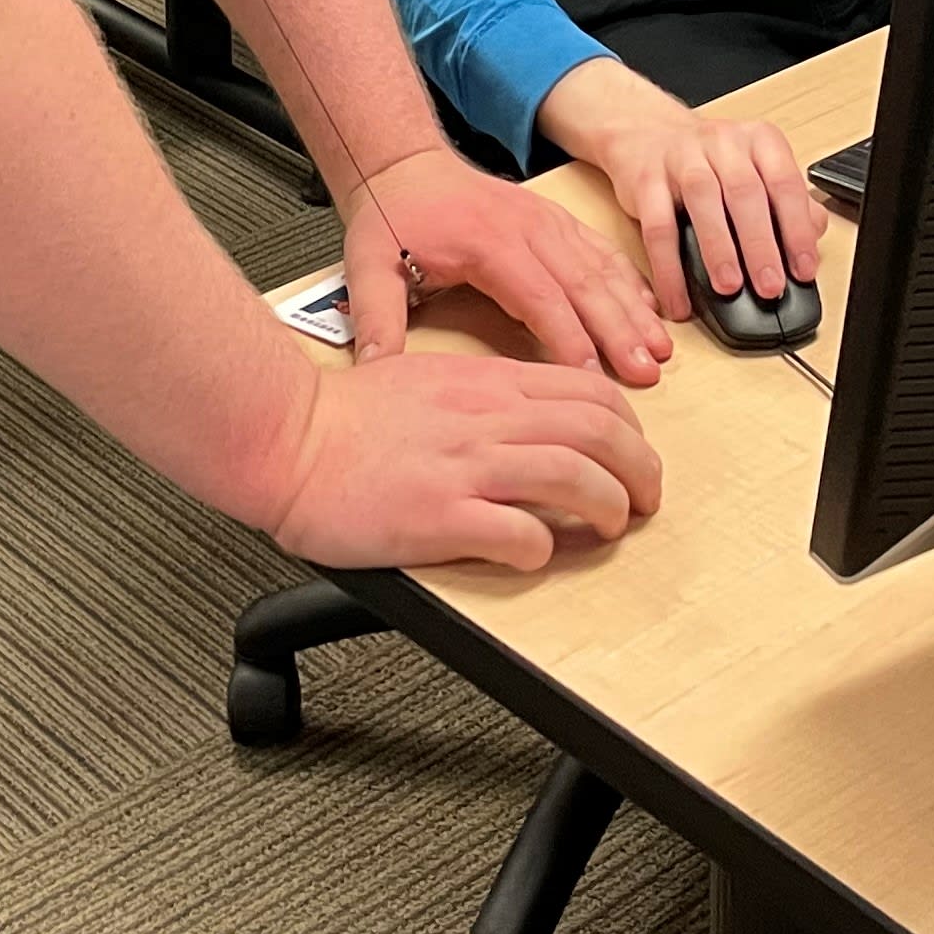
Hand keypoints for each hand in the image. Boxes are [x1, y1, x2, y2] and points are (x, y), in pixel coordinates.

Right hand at [264, 350, 662, 571]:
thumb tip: (533, 420)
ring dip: (609, 505)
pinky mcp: (440, 516)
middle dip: (639, 468)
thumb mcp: (431, 380)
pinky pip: (517, 532)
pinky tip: (541, 554)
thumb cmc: (347, 417)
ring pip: (573, 475)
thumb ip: (486, 396)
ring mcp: (466, 467)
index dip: (629, 427)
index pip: (590, 393)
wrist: (288, 438)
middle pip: (598, 431)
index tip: (634, 453)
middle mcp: (488, 420)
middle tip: (646, 498)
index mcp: (489, 385)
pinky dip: (542, 547)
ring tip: (615, 526)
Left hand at [340, 144, 669, 384]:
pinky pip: (601, 251)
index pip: (539, 297)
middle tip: (647, 371)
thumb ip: (374, 317)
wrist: (405, 165)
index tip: (593, 377)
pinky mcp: (556, 221)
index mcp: (489, 242)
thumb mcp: (367, 266)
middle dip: (620, 330)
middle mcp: (529, 228)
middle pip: (584, 284)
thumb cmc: (392, 217)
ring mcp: (548, 222)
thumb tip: (375, 369)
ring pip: (602, 268)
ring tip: (661, 348)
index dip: (569, 338)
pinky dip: (629, 281)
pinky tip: (650, 309)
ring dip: (634, 310)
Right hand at [540, 57, 824, 313]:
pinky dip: (668, 267)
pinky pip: (657, 226)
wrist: (645, 132)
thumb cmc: (711, 161)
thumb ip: (787, 203)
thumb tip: (812, 241)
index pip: (785, 183)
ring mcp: (682, 157)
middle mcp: (722, 143)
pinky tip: (678, 298)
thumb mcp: (756, 170)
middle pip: (745, 192)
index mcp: (759, 141)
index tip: (804, 269)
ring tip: (729, 287)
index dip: (797, 228)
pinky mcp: (646, 180)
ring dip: (718, 249)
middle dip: (760, 245)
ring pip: (703, 200)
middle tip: (770, 286)